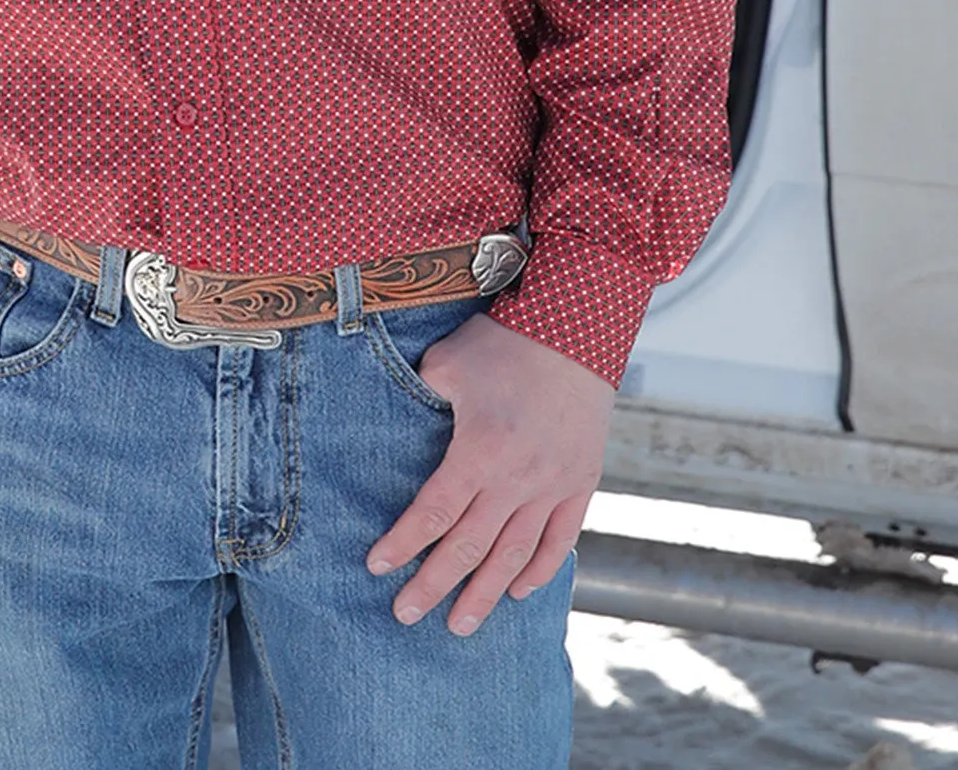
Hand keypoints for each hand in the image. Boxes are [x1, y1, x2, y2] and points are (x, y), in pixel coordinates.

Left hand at [367, 314, 613, 635]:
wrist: (574, 331)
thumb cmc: (504, 343)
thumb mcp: (447, 362)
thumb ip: (423, 395)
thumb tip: (404, 414)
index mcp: (479, 451)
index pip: (434, 512)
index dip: (404, 544)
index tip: (377, 567)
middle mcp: (516, 479)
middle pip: (469, 547)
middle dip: (433, 585)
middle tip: (405, 615)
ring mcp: (552, 486)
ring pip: (514, 555)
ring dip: (485, 594)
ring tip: (459, 625)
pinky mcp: (580, 483)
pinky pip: (560, 540)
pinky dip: (539, 570)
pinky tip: (517, 591)